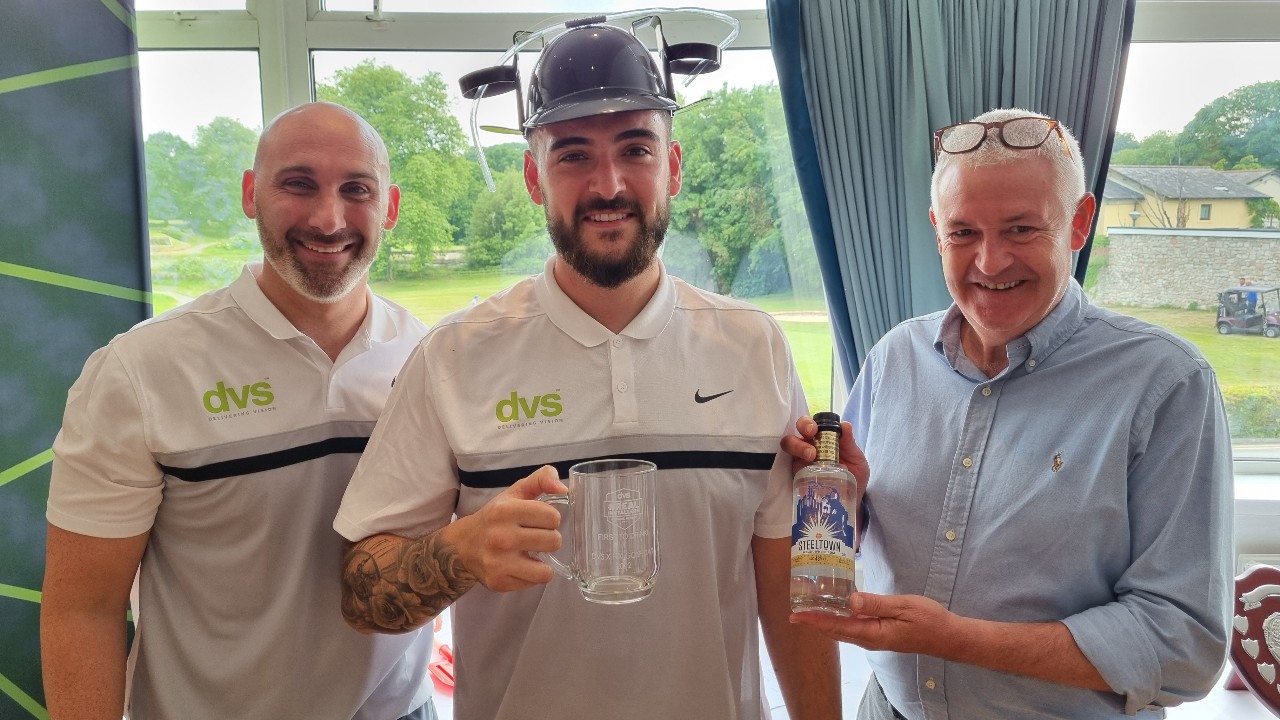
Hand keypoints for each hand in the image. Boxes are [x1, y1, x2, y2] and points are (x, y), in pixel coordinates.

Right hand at [446, 465, 566, 592]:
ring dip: (543, 562)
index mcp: (505, 510)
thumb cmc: (496, 517)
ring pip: (546, 571)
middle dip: (548, 539)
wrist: (463, 545)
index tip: (539, 520)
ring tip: (532, 554)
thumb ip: (542, 479)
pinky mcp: (498, 582)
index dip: (550, 518)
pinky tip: (520, 565)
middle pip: (553, 542)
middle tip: (535, 537)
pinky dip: (531, 575)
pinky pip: (534, 583)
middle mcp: (500, 537)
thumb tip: (564, 488)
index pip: (553, 517)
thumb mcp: (516, 492)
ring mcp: (498, 562)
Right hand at [781, 416, 869, 509]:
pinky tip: (804, 469)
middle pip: (798, 429)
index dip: (809, 423)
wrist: (852, 499)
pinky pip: (789, 465)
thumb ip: (850, 443)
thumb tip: (845, 425)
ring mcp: (801, 459)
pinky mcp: (797, 474)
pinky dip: (794, 464)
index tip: (815, 429)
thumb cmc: (854, 475)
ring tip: (811, 456)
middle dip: (800, 431)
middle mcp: (809, 445)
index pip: (811, 424)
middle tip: (812, 438)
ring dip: (797, 446)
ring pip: (789, 444)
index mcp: (823, 438)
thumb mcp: (856, 459)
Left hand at [790, 591, 956, 655]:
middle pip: (835, 630)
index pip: (836, 627)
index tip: (795, 616)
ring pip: (843, 629)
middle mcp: (869, 639)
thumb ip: (876, 603)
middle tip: (795, 608)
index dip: (814, 621)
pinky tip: (836, 607)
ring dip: (825, 619)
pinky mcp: (880, 633)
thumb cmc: (929, 620)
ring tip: (809, 607)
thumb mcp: (903, 607)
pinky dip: (840, 618)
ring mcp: (874, 637)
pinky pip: (853, 626)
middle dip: (814, 620)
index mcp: (872, 633)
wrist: (948, 636)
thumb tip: (850, 600)